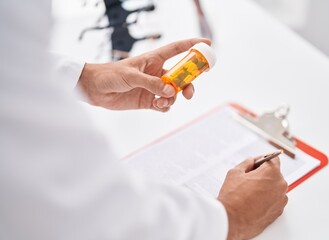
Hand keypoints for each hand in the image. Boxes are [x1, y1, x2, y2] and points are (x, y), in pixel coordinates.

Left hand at [77, 38, 210, 110]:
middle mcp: (157, 73)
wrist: (95, 90)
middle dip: (188, 84)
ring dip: (173, 99)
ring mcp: (154, 87)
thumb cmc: (110, 74)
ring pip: (174, 93)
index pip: (177, 49)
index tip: (208, 44)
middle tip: (189, 92)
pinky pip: (165, 105)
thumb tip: (170, 92)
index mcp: (154, 59)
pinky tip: (157, 106)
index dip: (193, 46)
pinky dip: (165, 106)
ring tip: (162, 102)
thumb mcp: (131, 75)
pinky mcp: (149, 101)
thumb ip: (151, 83)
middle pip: (181, 76)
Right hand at [218, 157, 287, 239]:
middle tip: (248, 179)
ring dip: (265, 187)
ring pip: (274, 188)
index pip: (274, 159)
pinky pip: (274, 200)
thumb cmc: (233, 197)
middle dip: (263, 174)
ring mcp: (281, 200)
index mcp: (271, 173)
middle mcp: (280, 185)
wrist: (232, 221)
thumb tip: (252, 161)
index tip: (257, 163)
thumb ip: (247, 163)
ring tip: (249, 192)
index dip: (263, 160)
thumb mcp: (236, 172)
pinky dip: (267, 199)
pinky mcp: (278, 211)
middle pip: (274, 174)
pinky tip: (253, 201)